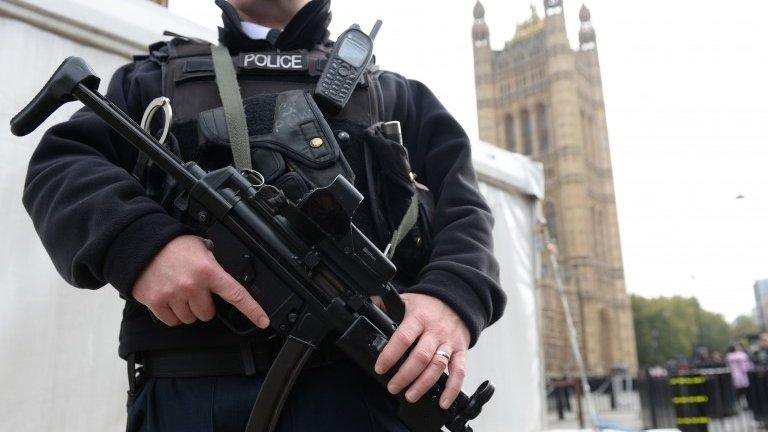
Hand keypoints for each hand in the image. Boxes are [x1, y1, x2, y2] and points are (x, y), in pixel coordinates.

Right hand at [132, 235, 269, 328]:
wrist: (141, 244)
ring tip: (180, 292)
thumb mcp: (201, 246)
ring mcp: (174, 295)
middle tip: (195, 291)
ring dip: (187, 310)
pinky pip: (172, 321)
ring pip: (190, 319)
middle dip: (203, 305)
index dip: (252, 310)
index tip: (263, 321)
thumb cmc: (172, 245)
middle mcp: (193, 285)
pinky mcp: (157, 303)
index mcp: (208, 271)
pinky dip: (172, 314)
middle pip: (207, 313)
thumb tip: (225, 266)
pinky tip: (169, 298)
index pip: (236, 294)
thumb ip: (214, 259)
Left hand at [374, 293, 469, 408]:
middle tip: (392, 387)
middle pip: (420, 356)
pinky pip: (459, 372)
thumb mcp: (406, 300)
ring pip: (437, 366)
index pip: (403, 338)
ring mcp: (449, 342)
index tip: (380, 368)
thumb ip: (385, 304)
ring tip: (410, 396)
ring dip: (423, 384)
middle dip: (405, 375)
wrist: (457, 301)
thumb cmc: (427, 305)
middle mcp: (435, 331)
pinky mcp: (461, 351)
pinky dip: (452, 389)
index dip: (390, 355)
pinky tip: (443, 402)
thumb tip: (365, 304)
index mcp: (418, 318)